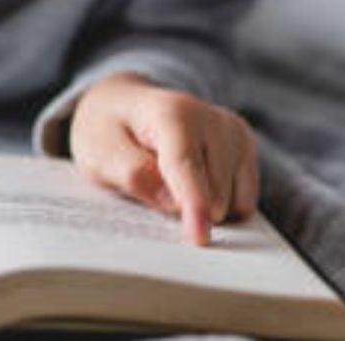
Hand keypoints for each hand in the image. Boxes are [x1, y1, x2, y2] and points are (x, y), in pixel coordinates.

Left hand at [68, 72, 258, 245]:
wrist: (126, 105)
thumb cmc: (110, 132)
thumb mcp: (98, 154)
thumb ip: (131, 174)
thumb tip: (173, 203)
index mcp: (170, 113)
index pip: (185, 165)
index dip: (194, 204)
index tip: (200, 238)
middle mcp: (210, 118)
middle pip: (214, 191)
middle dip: (187, 210)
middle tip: (153, 196)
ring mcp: (232, 131)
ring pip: (233, 200)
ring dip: (205, 209)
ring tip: (171, 186)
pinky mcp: (244, 145)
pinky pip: (246, 199)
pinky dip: (222, 206)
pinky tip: (196, 190)